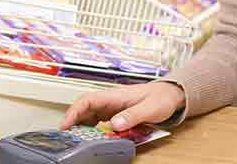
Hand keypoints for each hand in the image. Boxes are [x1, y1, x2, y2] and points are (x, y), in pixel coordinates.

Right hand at [60, 81, 185, 131]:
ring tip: (76, 142)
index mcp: (116, 95)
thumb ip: (133, 114)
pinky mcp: (117, 116)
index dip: (74, 111)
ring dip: (82, 128)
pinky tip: (92, 140)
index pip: (89, 99)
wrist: (171, 95)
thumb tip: (114, 124)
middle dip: (73, 122)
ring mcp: (114, 108)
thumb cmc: (162, 97)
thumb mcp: (150, 107)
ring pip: (90, 117)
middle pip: (85, 109)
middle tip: (66, 139)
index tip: (65, 125)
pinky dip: (93, 131)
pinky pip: (100, 123)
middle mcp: (112, 101)